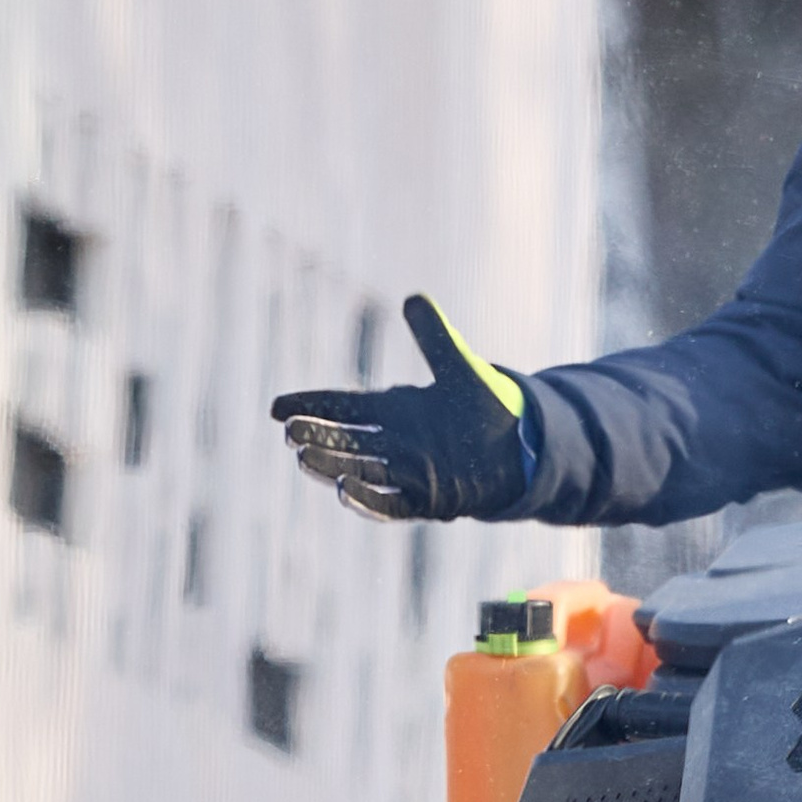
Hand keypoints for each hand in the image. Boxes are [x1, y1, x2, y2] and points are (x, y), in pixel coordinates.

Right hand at [273, 293, 531, 520]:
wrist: (525, 446)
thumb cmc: (486, 408)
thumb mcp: (459, 366)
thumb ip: (434, 336)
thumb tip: (413, 298)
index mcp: (393, 410)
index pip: (342, 407)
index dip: (311, 406)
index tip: (277, 408)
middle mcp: (394, 442)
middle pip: (344, 441)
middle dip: (315, 437)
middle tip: (288, 432)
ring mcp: (409, 473)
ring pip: (359, 471)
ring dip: (331, 466)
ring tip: (303, 459)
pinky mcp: (429, 499)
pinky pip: (390, 504)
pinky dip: (366, 500)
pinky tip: (342, 491)